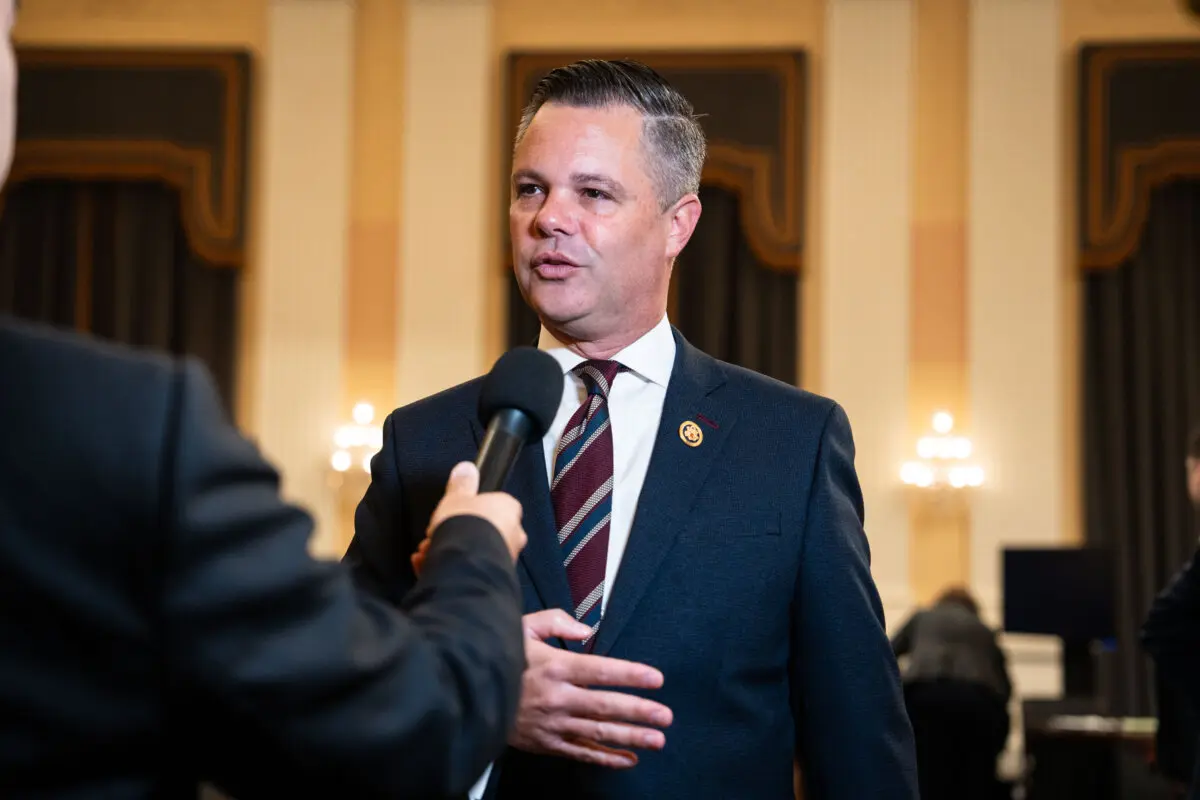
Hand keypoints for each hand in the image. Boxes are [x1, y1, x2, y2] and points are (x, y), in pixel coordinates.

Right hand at [414, 462, 525, 573]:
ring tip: (428, 552)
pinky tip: (429, 566)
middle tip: (436, 534)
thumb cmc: (465, 526)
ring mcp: (505, 557)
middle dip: (458, 533)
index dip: (468, 509)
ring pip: (475, 552)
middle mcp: (513, 534)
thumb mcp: (456, 497)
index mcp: (508, 509)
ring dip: (451, 551)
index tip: (450, 513)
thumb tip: (466, 468)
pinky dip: (450, 568)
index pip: (492, 504)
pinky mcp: (493, 577)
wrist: (465, 563)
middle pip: (483, 530)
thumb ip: (461, 484)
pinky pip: (470, 570)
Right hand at [509, 609, 672, 767]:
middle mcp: (557, 698)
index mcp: (555, 667)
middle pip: (605, 706)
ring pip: (597, 732)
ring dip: (630, 737)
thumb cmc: (501, 657)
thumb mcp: (523, 628)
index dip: (630, 675)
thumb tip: (586, 629)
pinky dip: (605, 758)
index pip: (600, 671)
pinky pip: (581, 752)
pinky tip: (629, 759)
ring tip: (657, 740)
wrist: (467, 692)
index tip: (656, 678)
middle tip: (666, 715)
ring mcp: (553, 724)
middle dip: (639, 711)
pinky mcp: (547, 743)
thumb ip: (556, 622)